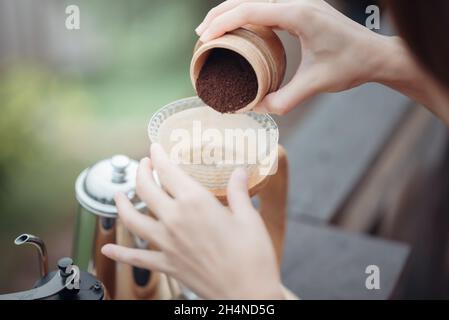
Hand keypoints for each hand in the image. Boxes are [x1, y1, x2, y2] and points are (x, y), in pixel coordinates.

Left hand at [102, 143, 282, 298]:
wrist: (247, 294)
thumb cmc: (252, 257)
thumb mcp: (249, 218)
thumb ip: (238, 192)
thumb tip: (240, 172)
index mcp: (196, 203)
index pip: (169, 171)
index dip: (159, 156)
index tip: (156, 148)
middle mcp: (175, 220)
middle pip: (146, 189)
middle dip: (141, 171)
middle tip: (144, 164)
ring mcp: (167, 243)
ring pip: (133, 219)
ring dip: (122, 203)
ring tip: (119, 195)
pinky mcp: (167, 264)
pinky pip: (136, 257)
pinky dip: (120, 252)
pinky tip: (108, 247)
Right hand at [195, 0, 395, 114]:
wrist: (377, 55)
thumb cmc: (351, 66)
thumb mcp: (314, 85)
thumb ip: (282, 101)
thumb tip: (255, 108)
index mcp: (298, 14)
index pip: (249, 11)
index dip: (222, 22)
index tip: (204, 37)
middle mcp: (297, 2)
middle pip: (247, 0)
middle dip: (220, 15)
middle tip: (201, 36)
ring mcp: (300, 4)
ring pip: (256, 1)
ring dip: (232, 13)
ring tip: (214, 32)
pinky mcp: (302, 10)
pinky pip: (267, 8)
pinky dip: (248, 17)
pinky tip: (240, 30)